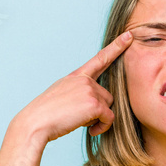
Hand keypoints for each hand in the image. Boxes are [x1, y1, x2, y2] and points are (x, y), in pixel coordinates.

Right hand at [15, 31, 132, 143]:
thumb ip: (79, 91)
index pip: (100, 59)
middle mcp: (84, 79)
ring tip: (79, 121)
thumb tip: (95, 103)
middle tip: (78, 116)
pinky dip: (102, 127)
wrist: (36, 123)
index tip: (129, 35)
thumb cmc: (46, 115)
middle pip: (107, 95)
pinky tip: (90, 130)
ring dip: (98, 118)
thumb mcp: (61, 94)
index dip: (116, 46)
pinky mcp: (94, 104)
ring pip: (109, 106)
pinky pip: (109, 118)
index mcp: (76, 76)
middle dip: (98, 109)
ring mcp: (90, 90)